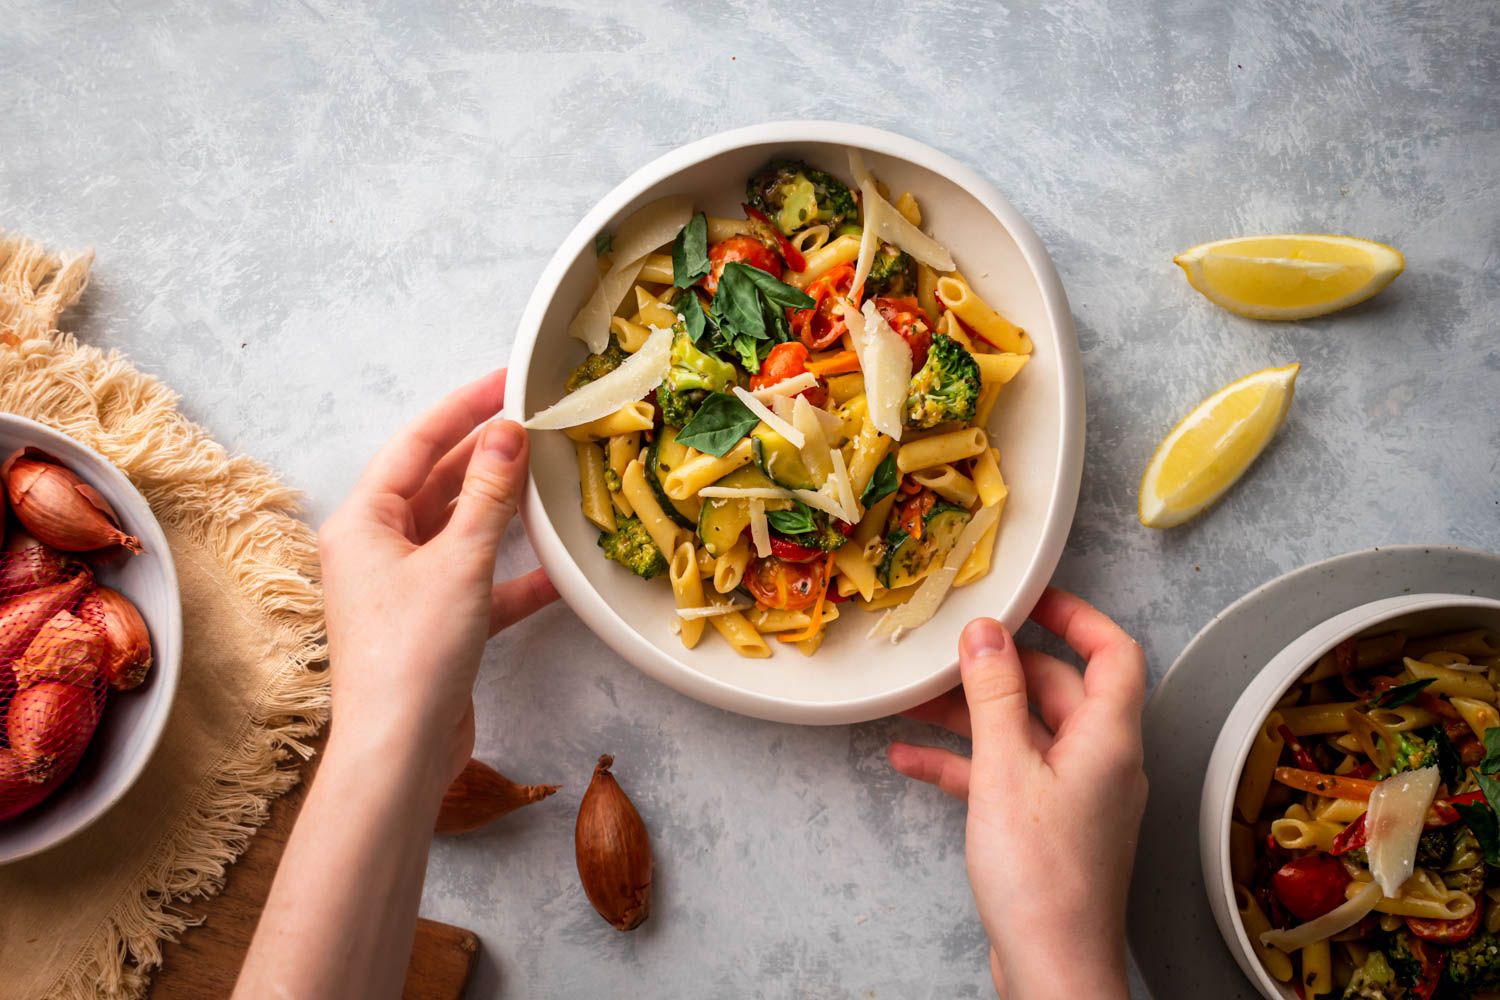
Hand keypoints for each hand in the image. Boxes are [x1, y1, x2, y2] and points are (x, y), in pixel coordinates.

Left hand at [318, 369, 556, 782]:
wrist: (399, 752)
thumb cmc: (413, 653)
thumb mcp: (459, 561)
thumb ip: (488, 494)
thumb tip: (507, 433)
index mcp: (362, 523)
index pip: (415, 444)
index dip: (462, 408)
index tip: (506, 381)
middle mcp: (375, 550)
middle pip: (436, 484)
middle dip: (485, 456)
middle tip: (536, 423)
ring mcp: (403, 591)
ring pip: (459, 533)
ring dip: (502, 512)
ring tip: (549, 480)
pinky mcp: (432, 628)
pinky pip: (477, 585)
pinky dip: (514, 577)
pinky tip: (558, 572)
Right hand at [888, 588, 1147, 998]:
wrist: (1052, 969)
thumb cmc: (1042, 878)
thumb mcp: (1005, 770)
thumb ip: (994, 695)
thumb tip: (985, 632)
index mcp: (1108, 738)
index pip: (1112, 652)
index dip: (1076, 616)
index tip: (1031, 597)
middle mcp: (1101, 762)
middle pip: (1057, 690)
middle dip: (1000, 668)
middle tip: (953, 649)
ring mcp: (1075, 797)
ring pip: (1023, 733)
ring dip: (970, 716)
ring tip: (914, 702)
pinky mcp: (1047, 829)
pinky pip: (1006, 776)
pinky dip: (964, 764)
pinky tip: (910, 760)